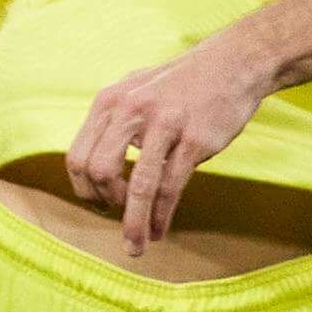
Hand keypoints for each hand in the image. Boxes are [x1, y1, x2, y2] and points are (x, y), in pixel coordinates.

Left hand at [65, 36, 272, 250]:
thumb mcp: (136, 91)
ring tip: (136, 247)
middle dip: (104, 204)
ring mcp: (164, 124)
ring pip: (138, 186)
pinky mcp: (195, 140)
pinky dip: (162, 216)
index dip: (84, 189)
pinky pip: (171, 188)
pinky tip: (160, 230)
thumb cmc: (181, 85)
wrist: (233, 63)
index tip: (100, 204)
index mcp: (110, 102)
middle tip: (119, 217)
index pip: (78, 157)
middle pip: (99, 171)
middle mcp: (131, 110)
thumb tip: (92, 166)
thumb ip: (113, 123)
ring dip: (134, 224)